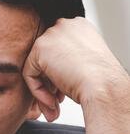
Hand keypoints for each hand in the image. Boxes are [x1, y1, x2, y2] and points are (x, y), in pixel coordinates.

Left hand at [23, 17, 129, 133]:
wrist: (104, 87)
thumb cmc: (101, 81)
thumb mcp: (83, 65)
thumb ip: (65, 63)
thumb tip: (51, 75)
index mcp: (77, 27)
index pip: (57, 51)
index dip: (59, 74)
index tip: (63, 91)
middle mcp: (64, 26)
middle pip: (45, 58)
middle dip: (50, 84)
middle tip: (56, 103)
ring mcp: (51, 35)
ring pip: (36, 67)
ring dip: (44, 90)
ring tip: (54, 107)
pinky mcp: (40, 48)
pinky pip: (29, 74)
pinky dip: (37, 91)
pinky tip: (51, 101)